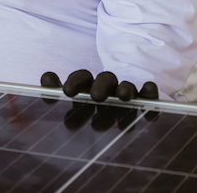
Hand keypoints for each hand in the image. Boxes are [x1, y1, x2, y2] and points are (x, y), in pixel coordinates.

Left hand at [40, 70, 158, 102]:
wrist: (109, 120)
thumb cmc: (85, 109)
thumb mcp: (70, 99)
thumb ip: (54, 90)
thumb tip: (46, 79)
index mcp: (87, 85)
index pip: (82, 77)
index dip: (75, 81)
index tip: (67, 91)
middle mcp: (108, 87)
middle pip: (105, 79)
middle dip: (102, 86)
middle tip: (96, 97)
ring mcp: (126, 94)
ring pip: (126, 88)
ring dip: (126, 89)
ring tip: (123, 96)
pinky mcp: (145, 103)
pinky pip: (149, 95)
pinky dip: (150, 92)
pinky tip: (149, 90)